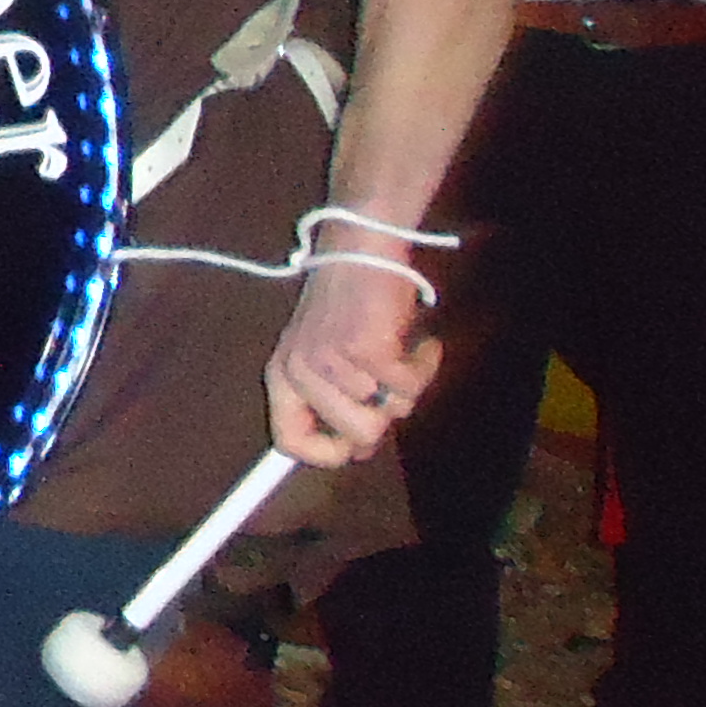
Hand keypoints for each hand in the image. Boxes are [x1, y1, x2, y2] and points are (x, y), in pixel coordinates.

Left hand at [265, 255, 439, 468]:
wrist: (360, 250)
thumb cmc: (348, 306)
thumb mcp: (324, 355)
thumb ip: (333, 401)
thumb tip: (357, 452)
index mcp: (282, 375)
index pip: (289, 440)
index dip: (325, 456)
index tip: (355, 450)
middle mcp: (300, 372)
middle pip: (356, 436)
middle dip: (384, 417)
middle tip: (390, 384)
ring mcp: (332, 361)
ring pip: (390, 413)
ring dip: (407, 385)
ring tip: (401, 351)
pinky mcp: (367, 350)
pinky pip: (409, 388)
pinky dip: (423, 367)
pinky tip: (419, 343)